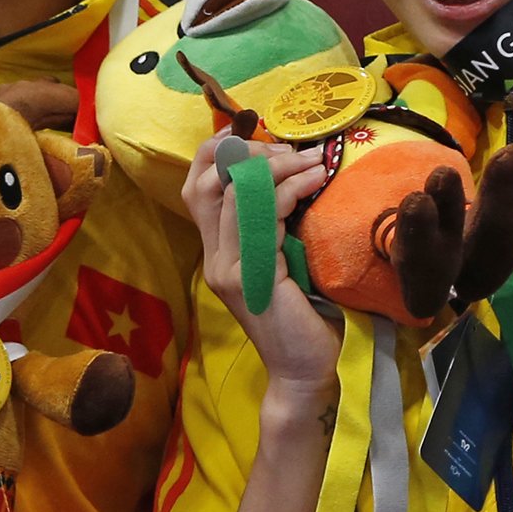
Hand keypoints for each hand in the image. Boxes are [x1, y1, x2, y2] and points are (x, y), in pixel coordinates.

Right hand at [182, 140, 343, 400]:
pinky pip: (263, 216)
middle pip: (204, 184)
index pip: (197, 189)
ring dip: (276, 167)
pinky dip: (289, 189)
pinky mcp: (252, 276)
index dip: (218, 155)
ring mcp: (228, 268)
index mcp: (218, 253)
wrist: (304, 371)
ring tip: (313, 159)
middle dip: (246, 154)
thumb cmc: (304, 318)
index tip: (258, 140)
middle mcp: (214, 258)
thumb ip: (275, 229)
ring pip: (234, 194)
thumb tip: (293, 179)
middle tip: (292, 151)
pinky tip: (315, 181)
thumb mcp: (283, 263)